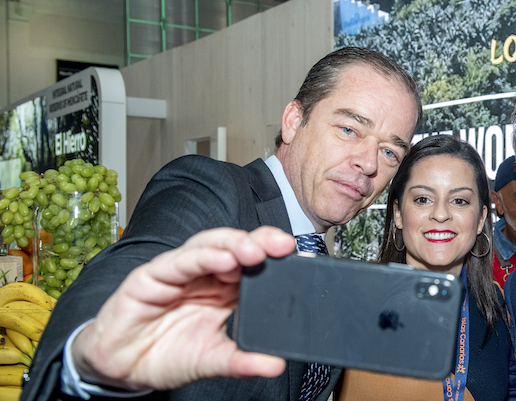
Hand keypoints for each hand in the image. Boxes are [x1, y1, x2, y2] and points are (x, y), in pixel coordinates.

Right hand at [71, 226, 296, 390]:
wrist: (120, 368)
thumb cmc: (166, 355)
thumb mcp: (211, 361)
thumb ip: (241, 360)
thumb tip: (275, 364)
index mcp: (225, 290)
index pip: (254, 264)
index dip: (275, 257)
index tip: (299, 258)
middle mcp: (206, 275)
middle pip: (237, 247)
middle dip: (261, 243)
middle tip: (283, 247)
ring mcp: (180, 271)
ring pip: (210, 246)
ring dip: (235, 245)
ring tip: (255, 251)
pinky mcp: (152, 275)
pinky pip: (179, 261)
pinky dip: (202, 257)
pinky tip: (221, 259)